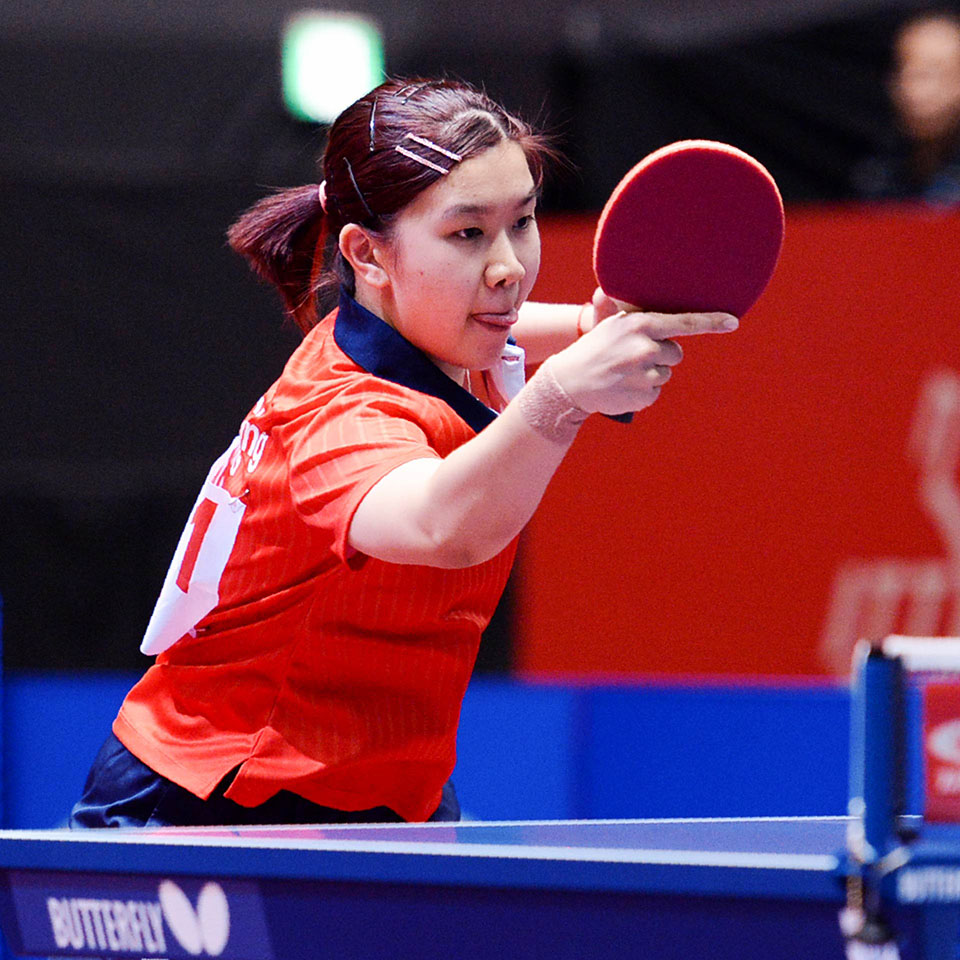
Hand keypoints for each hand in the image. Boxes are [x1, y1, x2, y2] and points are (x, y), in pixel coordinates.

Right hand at [551, 301, 737, 415]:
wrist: (568, 383)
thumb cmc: (593, 349)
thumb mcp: (609, 324)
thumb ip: (626, 311)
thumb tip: (615, 293)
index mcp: (641, 324)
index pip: (684, 322)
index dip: (711, 321)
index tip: (732, 321)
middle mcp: (646, 347)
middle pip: (675, 353)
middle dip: (658, 356)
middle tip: (631, 358)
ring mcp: (645, 373)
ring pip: (665, 374)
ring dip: (649, 375)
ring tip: (623, 373)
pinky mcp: (644, 395)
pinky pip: (655, 393)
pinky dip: (642, 392)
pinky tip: (623, 388)